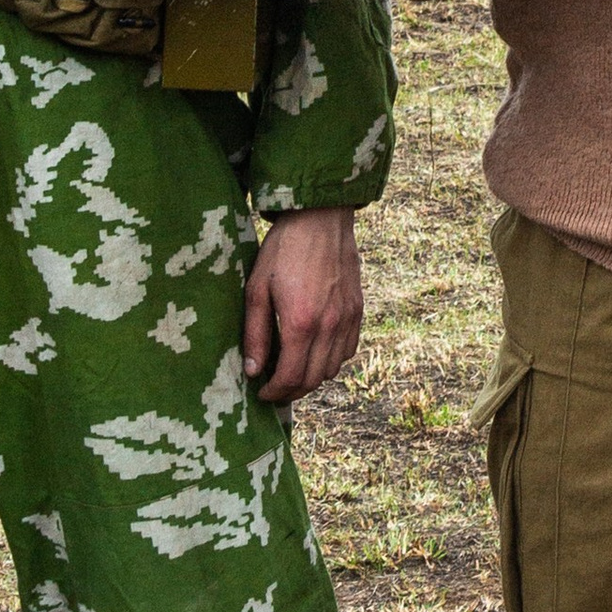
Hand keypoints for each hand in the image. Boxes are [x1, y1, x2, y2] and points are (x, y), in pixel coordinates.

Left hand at [241, 209, 364, 404]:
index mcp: (301, 323)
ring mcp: (348, 319)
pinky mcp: (358, 310)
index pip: (291, 378)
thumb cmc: (283, 250)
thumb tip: (253, 370)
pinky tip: (315, 351)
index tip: (262, 393)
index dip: (274, 392)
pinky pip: (348, 350)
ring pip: (332, 368)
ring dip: (312, 377)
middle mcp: (330, 327)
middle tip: (274, 388)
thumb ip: (255, 333)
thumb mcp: (257, 289)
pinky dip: (331, 360)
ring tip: (293, 371)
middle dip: (291, 391)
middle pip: (313, 380)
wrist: (320, 218)